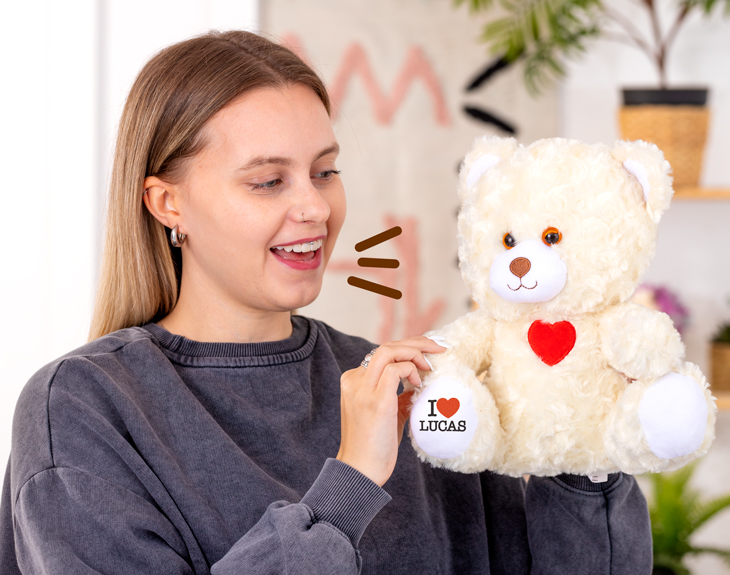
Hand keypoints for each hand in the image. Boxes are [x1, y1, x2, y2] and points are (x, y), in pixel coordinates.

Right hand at [336, 336, 446, 485]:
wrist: (360, 470)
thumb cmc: (374, 445)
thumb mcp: (386, 413)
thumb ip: (397, 395)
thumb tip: (416, 384)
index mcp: (354, 381)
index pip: (382, 353)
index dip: (407, 349)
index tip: (428, 354)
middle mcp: (355, 380)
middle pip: (386, 346)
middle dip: (416, 343)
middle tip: (439, 348)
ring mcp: (363, 389)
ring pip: (389, 350)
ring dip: (415, 351)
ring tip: (431, 364)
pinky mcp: (376, 400)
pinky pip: (396, 369)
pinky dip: (411, 370)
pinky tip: (418, 383)